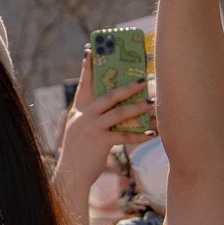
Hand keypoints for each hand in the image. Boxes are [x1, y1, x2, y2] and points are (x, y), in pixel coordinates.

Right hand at [56, 49, 152, 189]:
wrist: (71, 175)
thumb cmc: (80, 152)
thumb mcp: (80, 129)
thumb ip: (93, 116)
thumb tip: (117, 106)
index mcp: (78, 109)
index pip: (84, 83)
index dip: (88, 66)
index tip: (91, 49)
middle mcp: (83, 115)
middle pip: (107, 94)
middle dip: (127, 86)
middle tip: (143, 78)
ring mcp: (90, 128)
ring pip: (118, 112)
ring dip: (137, 107)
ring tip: (152, 103)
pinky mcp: (99, 142)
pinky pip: (124, 135)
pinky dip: (139, 135)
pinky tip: (152, 133)